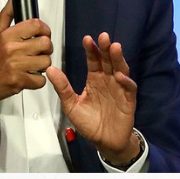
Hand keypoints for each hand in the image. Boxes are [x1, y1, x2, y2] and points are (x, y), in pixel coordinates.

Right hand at [0, 0, 52, 116]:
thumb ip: (7, 15)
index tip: (42, 34)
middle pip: (45, 43)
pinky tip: (28, 77)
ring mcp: (15, 66)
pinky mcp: (18, 82)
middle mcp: (11, 49)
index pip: (36, 25)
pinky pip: (41, 80)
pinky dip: (37, 81)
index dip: (44, 30)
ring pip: (46, 62)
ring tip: (32, 66)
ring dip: (42, 66)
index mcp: (7, 36)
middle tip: (38, 52)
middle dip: (46, 49)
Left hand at [46, 32, 138, 164]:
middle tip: (103, 37)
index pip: (93, 61)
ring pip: (120, 69)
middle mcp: (108, 80)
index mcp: (94, 79)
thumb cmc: (89, 123)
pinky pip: (129, 88)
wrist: (104, 141)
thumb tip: (50, 69)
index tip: (87, 39)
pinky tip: (120, 75)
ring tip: (115, 47)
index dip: (91, 50)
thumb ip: (63, 88)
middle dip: (106, 48)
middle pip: (108, 61)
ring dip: (118, 59)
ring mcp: (119, 89)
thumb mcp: (71, 105)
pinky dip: (126, 81)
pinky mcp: (128, 100)